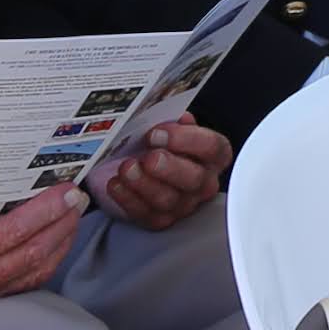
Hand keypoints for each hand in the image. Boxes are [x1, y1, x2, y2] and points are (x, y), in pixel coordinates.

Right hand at [0, 182, 83, 316]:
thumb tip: (1, 180)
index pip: (11, 234)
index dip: (45, 212)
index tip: (67, 190)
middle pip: (29, 256)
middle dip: (60, 225)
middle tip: (79, 198)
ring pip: (29, 275)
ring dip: (56, 245)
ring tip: (71, 219)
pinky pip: (15, 289)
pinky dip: (39, 267)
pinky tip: (50, 248)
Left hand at [91, 118, 229, 231]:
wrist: (140, 161)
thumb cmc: (159, 141)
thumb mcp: (167, 125)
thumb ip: (170, 117)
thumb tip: (163, 110)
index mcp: (211, 155)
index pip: (212, 148)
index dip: (188, 140)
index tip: (160, 132)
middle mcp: (202, 182)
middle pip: (194, 179)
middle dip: (170, 167)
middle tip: (149, 157)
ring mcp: (183, 204)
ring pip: (169, 200)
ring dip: (145, 184)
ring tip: (127, 168)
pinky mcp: (160, 219)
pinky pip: (146, 213)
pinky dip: (128, 199)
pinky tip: (116, 184)